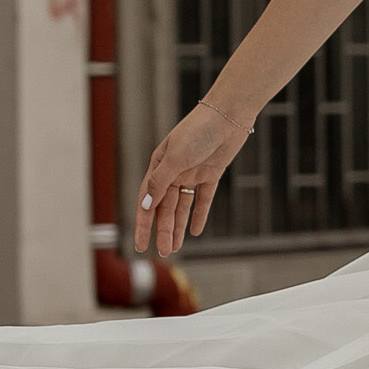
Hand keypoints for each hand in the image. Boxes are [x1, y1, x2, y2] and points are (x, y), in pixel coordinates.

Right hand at [133, 100, 251, 257]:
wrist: (228, 115)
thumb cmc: (198, 131)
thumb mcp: (175, 157)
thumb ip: (160, 182)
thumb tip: (145, 205)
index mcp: (159, 166)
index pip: (148, 201)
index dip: (144, 223)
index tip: (140, 244)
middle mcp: (173, 171)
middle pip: (165, 207)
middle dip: (163, 231)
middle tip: (163, 253)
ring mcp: (192, 173)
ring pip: (182, 207)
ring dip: (177, 227)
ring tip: (174, 247)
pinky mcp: (211, 174)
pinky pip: (202, 199)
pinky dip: (198, 215)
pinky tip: (194, 231)